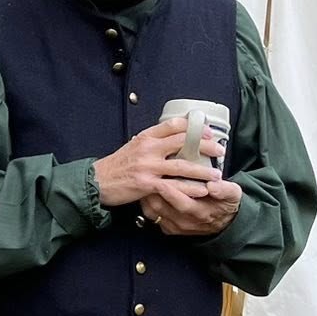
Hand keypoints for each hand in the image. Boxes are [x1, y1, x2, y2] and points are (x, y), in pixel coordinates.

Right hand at [94, 116, 226, 206]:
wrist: (96, 182)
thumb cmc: (115, 167)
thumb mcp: (132, 148)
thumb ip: (151, 144)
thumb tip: (170, 140)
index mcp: (145, 137)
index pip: (172, 125)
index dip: (192, 126)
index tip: (207, 130)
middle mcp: (148, 148)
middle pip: (182, 142)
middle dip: (204, 145)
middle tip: (220, 149)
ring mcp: (147, 166)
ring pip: (181, 165)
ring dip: (202, 170)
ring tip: (216, 174)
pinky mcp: (146, 183)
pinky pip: (172, 185)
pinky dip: (189, 189)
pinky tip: (201, 191)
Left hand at [143, 175, 242, 235]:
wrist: (223, 224)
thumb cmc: (225, 204)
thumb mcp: (233, 194)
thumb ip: (225, 190)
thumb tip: (213, 185)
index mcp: (201, 212)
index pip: (182, 203)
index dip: (171, 192)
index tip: (162, 180)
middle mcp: (185, 222)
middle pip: (162, 208)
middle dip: (151, 192)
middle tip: (145, 176)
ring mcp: (175, 226)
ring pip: (153, 211)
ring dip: (146, 196)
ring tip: (143, 180)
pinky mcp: (168, 227)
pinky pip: (152, 216)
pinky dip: (146, 203)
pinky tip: (145, 190)